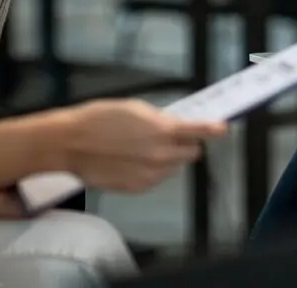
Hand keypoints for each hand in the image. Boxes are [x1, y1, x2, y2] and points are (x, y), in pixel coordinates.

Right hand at [56, 99, 226, 193]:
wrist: (71, 143)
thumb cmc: (99, 119)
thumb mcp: (134, 108)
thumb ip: (160, 119)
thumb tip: (175, 124)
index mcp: (162, 130)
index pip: (198, 131)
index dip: (213, 130)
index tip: (224, 129)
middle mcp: (161, 155)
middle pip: (191, 153)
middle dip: (186, 144)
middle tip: (170, 136)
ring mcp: (151, 174)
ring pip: (174, 167)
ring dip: (169, 158)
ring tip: (142, 147)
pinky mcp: (139, 187)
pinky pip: (157, 178)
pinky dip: (152, 169)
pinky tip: (132, 160)